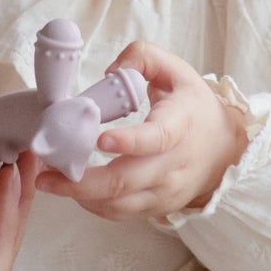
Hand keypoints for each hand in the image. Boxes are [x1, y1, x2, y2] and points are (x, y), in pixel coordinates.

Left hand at [45, 41, 247, 221]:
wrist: (223, 148)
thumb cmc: (191, 106)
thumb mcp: (175, 70)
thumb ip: (142, 57)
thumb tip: (110, 72)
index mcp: (179, 124)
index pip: (156, 138)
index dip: (128, 141)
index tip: (98, 140)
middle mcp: (173, 163)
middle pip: (125, 181)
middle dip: (81, 181)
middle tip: (46, 173)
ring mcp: (165, 190)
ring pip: (119, 203)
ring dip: (80, 196)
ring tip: (49, 182)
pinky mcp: (157, 207)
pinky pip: (120, 213)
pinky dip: (92, 205)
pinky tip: (72, 190)